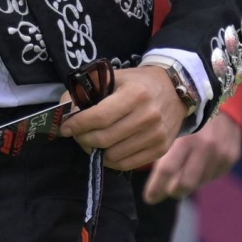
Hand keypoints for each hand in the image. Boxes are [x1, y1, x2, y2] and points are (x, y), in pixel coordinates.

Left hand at [60, 66, 189, 171]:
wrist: (175, 90)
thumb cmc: (139, 83)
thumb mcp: (115, 77)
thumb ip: (88, 89)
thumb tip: (65, 108)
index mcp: (135, 94)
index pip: (99, 117)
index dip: (78, 125)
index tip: (66, 128)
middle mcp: (148, 116)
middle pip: (104, 138)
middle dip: (83, 139)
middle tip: (77, 135)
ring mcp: (156, 135)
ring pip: (113, 155)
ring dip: (96, 152)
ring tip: (92, 142)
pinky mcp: (160, 149)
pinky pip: (127, 164)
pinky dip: (111, 161)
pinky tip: (107, 150)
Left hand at [143, 113, 241, 202]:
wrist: (219, 96)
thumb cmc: (186, 114)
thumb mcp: (171, 126)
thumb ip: (160, 149)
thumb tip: (144, 177)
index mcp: (185, 137)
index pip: (167, 171)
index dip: (156, 188)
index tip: (149, 198)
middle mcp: (206, 147)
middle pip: (184, 185)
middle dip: (172, 191)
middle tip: (165, 190)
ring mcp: (221, 153)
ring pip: (198, 183)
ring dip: (187, 182)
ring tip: (181, 172)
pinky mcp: (231, 157)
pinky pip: (212, 176)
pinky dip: (202, 175)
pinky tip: (198, 162)